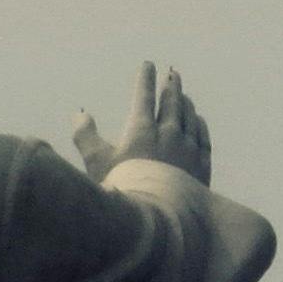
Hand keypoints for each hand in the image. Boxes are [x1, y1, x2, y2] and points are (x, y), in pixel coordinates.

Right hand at [70, 61, 212, 183]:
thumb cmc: (122, 188)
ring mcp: (188, 149)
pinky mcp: (201, 165)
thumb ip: (85, 135)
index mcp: (142, 129)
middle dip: (170, 85)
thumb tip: (79, 113)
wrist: (157, 217)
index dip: (145, 78)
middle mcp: (169, 133)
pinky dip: (200, 125)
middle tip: (172, 73)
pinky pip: (203, 137)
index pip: (144, 96)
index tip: (148, 64)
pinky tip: (198, 120)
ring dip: (186, 103)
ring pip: (189, 117)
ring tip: (184, 95)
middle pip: (172, 102)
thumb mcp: (96, 161)